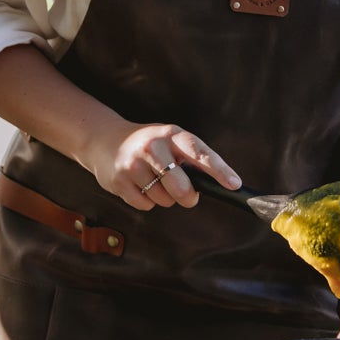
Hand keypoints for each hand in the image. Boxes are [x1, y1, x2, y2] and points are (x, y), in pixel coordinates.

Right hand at [85, 118, 240, 211]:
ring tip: (155, 182)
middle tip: (188, 196)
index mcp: (171, 134)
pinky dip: (147, 202)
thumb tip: (215, 184)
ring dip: (165, 198)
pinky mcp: (119, 180)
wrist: (105, 140)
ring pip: (163, 199)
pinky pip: (145, 205)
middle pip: (181, 186)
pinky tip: (140, 186)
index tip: (234, 184)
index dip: (219, 170)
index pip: (199, 153)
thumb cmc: (149, 145)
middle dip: (188, 197)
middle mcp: (153, 146)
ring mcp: (134, 163)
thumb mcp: (169, 141)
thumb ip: (190, 159)